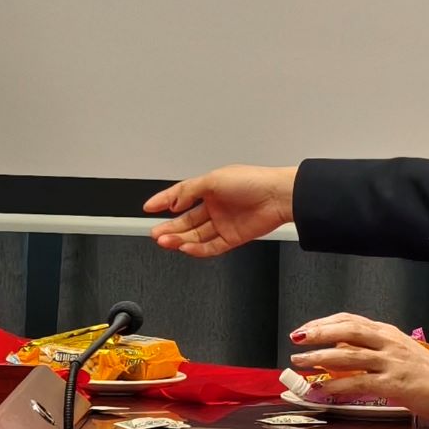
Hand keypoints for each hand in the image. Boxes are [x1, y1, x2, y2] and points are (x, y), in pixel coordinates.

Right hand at [144, 164, 297, 256]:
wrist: (279, 197)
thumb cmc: (253, 182)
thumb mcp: (213, 179)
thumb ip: (188, 191)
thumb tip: (172, 202)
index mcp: (209, 189)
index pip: (180, 196)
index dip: (164, 201)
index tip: (148, 208)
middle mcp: (215, 206)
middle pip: (186, 221)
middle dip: (169, 227)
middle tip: (155, 232)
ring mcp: (223, 223)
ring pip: (195, 235)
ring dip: (179, 239)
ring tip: (166, 241)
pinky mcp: (232, 237)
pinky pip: (210, 246)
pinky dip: (197, 249)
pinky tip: (186, 247)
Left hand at [288, 313, 428, 423]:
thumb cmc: (424, 372)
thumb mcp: (395, 351)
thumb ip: (368, 349)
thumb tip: (337, 351)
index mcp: (387, 332)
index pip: (350, 320)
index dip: (324, 323)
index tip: (305, 329)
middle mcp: (387, 343)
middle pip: (348, 331)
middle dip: (319, 333)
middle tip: (296, 338)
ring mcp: (390, 362)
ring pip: (349, 355)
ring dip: (320, 358)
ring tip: (299, 362)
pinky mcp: (393, 383)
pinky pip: (359, 383)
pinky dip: (337, 386)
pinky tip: (321, 388)